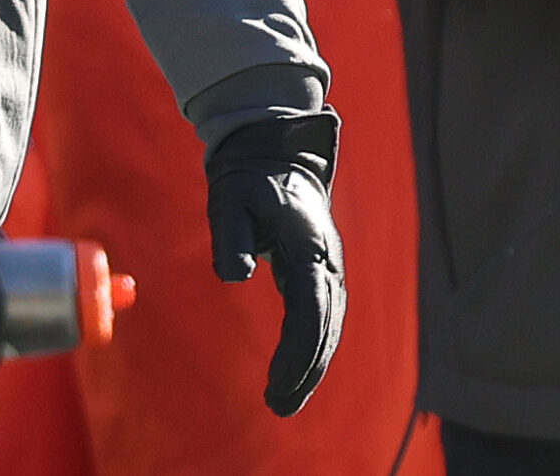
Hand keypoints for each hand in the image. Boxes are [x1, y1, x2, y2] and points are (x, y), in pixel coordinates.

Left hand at [206, 111, 344, 416]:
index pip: (310, 310)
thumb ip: (231, 236)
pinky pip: (320, 318)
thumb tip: (233, 277)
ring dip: (311, 366)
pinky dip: (311, 348)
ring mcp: (328, 267)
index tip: (277, 384)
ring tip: (285, 402)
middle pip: (325, 327)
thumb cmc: (248, 177)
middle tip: (279, 407)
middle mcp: (328, 261)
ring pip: (328, 327)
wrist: (273, 152)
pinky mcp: (319, 271)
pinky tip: (294, 374)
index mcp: (310, 245)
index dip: (297, 352)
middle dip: (306, 371)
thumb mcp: (231, 199)